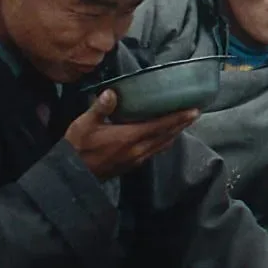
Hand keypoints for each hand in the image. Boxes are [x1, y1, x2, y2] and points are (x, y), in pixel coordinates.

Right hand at [63, 92, 198, 179]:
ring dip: (175, 134)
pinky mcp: (132, 165)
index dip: (178, 118)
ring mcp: (136, 159)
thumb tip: (112, 92)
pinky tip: (165, 138)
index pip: (160, 126)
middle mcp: (138, 149)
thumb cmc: (78, 146)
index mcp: (129, 137)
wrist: (72, 174)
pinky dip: (164, 143)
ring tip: (184, 123)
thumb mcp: (85, 124)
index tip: (194, 110)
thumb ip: (101, 108)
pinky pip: (154, 152)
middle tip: (196, 113)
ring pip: (162, 145)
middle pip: (166, 135)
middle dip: (182, 124)